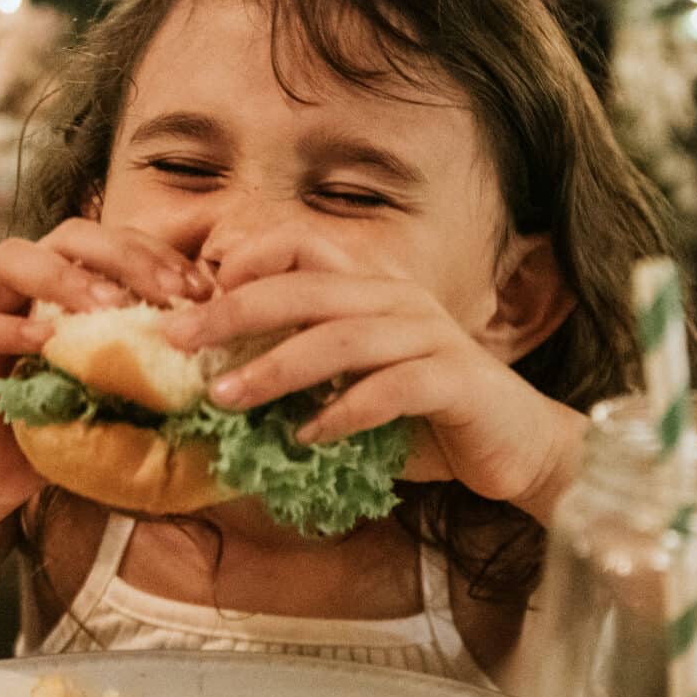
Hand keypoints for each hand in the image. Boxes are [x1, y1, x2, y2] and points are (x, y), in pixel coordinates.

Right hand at [0, 220, 216, 518]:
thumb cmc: (64, 423)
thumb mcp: (121, 388)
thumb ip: (157, 361)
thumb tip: (235, 357)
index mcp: (71, 283)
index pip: (117, 243)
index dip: (160, 256)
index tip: (203, 289)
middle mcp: (26, 283)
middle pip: (71, 235)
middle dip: (124, 255)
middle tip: (169, 292)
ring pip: (12, 258)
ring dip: (65, 277)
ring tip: (110, 307)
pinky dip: (7, 328)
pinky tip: (46, 341)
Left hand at [165, 241, 581, 518]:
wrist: (518, 448)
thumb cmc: (427, 421)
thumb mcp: (353, 390)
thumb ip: (301, 380)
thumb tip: (216, 391)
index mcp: (372, 290)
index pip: (302, 248)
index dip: (246, 261)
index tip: (189, 298)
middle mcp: (399, 300)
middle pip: (306, 289)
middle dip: (234, 313)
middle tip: (178, 340)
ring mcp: (431, 338)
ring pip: (342, 339)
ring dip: (276, 367)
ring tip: (225, 398)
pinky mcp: (456, 383)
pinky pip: (391, 390)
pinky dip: (343, 413)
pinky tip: (306, 438)